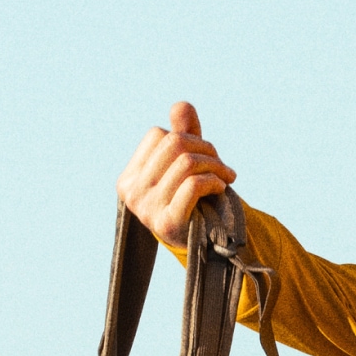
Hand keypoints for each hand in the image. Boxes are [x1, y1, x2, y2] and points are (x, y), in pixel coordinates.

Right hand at [117, 99, 235, 244]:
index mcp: (129, 178)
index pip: (158, 136)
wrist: (203, 249)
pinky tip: (221, 188)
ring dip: (215, 166)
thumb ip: (182, 135)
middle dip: (206, 148)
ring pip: (186, 162)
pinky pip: (193, 185)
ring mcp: (147, 210)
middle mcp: (132, 193)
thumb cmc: (192, 205)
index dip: (187, 137)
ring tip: (226, 177)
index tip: (207, 155)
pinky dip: (213, 181)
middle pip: (174, 144)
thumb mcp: (185, 167)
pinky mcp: (168, 224)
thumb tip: (181, 106)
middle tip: (223, 165)